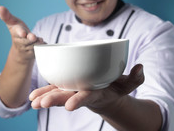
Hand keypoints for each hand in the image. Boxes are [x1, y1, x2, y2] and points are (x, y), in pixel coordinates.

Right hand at [0, 6, 43, 60]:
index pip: (18, 32)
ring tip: (41, 40)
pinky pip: (39, 51)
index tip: (23, 33)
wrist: (20, 50)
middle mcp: (21, 41)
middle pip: (26, 41)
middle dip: (30, 39)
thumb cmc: (17, 31)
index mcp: (16, 32)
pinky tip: (44, 44)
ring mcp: (28, 48)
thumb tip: (0, 7)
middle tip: (33, 37)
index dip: (20, 32)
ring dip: (38, 43)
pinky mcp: (34, 53)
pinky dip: (42, 48)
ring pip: (34, 46)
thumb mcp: (12, 22)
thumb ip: (6, 15)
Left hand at [29, 64, 144, 113]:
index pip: (87, 96)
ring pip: (58, 94)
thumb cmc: (116, 88)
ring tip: (33, 102)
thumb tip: (141, 67)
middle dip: (55, 100)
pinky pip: (54, 89)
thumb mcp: (128, 84)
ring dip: (45, 97)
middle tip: (42, 104)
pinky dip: (44, 92)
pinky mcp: (67, 86)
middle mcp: (82, 93)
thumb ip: (136, 78)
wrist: (106, 95)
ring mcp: (73, 90)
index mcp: (96, 93)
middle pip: (68, 97)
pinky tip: (33, 96)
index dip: (79, 100)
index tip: (71, 106)